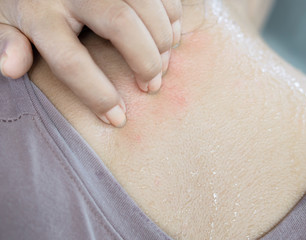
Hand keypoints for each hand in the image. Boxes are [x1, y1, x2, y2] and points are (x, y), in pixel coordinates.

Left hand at [0, 0, 181, 126]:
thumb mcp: (5, 17)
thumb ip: (8, 41)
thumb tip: (11, 68)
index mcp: (41, 13)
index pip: (72, 63)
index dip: (98, 97)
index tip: (117, 118)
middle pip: (120, 25)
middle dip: (145, 61)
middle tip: (152, 85)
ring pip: (145, 7)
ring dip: (162, 40)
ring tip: (163, 64)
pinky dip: (173, 16)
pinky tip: (171, 36)